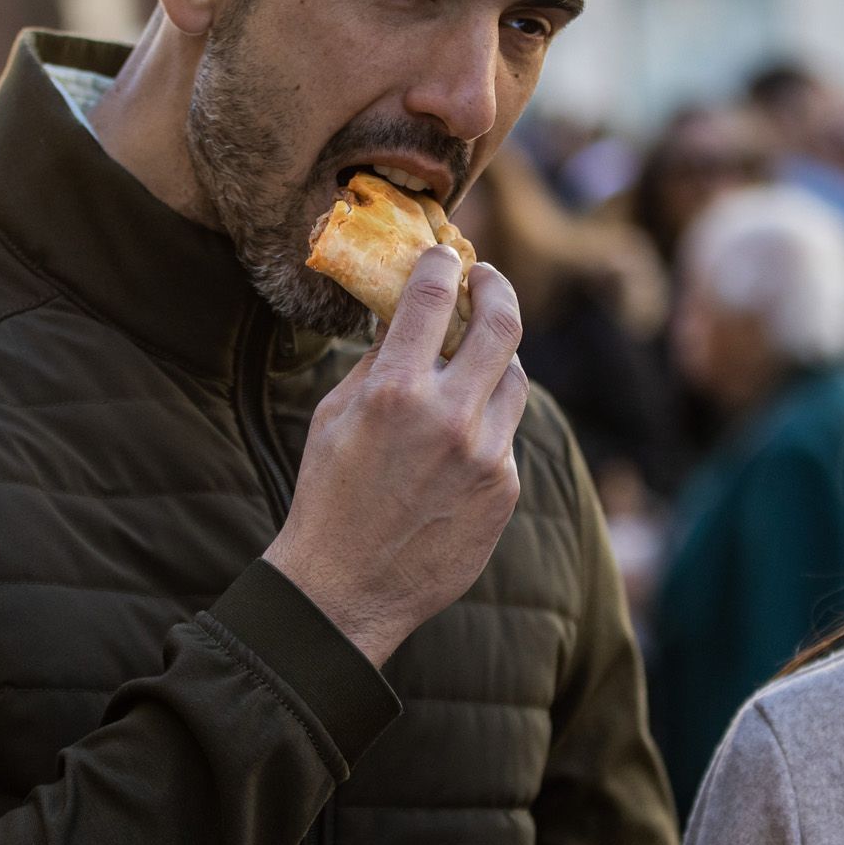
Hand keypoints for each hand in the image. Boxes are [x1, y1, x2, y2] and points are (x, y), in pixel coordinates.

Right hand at [263, 246, 526, 665]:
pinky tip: (457, 441)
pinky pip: (506, 434)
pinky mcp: (505, 488)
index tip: (444, 256)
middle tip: (486, 279)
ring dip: (495, 361)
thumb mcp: (334, 415)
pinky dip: (486, 423)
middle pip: (502, 324)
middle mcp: (449, 418)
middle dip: (496, 288)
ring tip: (470, 362)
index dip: (442, 264)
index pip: (433, 297)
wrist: (345, 588)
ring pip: (514, 379)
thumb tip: (406, 313)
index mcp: (395, 392)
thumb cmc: (329, 494)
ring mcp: (486, 455)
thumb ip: (378, 361)